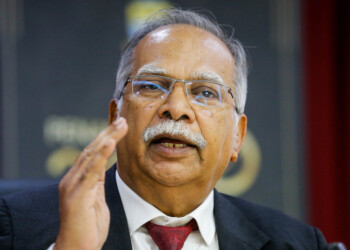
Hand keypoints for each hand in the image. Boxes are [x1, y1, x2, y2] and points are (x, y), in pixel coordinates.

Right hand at [54, 117, 127, 249]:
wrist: (77, 249)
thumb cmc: (87, 226)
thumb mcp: (96, 199)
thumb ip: (97, 182)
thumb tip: (104, 167)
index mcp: (79, 180)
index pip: (93, 153)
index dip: (106, 137)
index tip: (120, 126)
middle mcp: (73, 179)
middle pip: (92, 149)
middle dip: (108, 133)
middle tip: (123, 120)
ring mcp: (73, 186)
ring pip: (91, 156)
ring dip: (107, 138)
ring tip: (120, 125)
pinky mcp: (77, 195)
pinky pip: (90, 172)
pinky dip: (100, 155)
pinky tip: (109, 143)